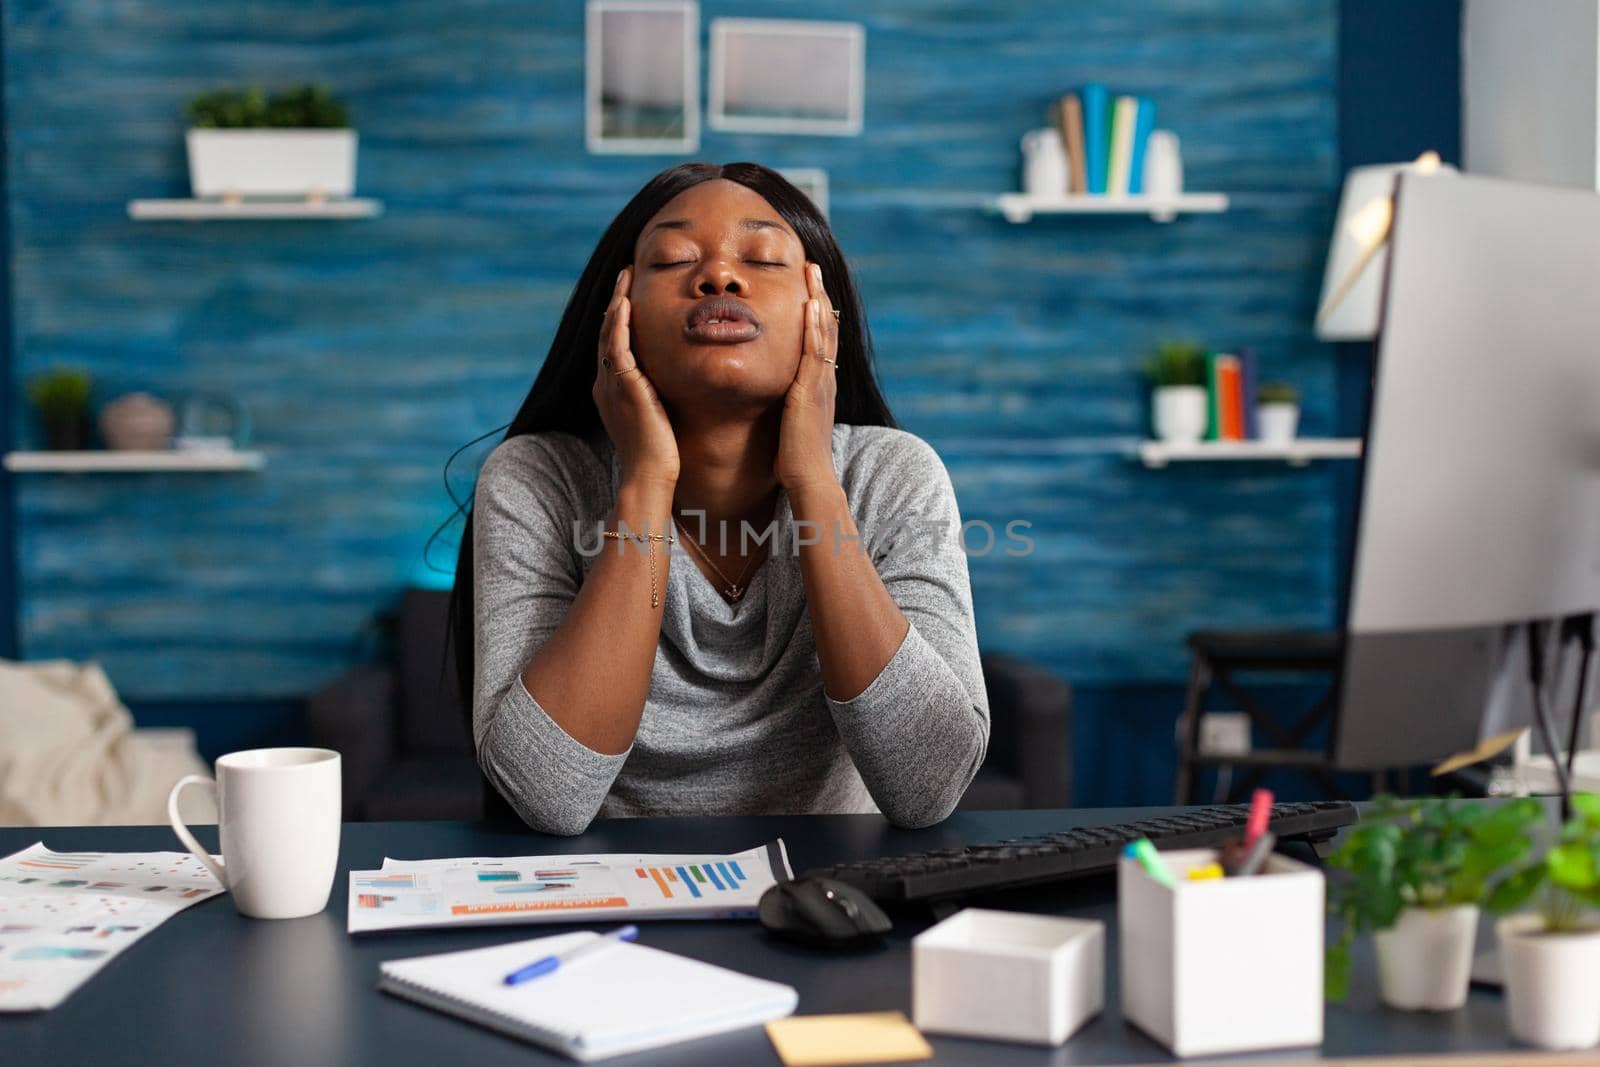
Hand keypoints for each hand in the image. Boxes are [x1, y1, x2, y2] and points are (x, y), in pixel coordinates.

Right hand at [595, 266, 678, 487]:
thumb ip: (659, 395)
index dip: (619, 318)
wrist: (651, 474)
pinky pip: (616, 347)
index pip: (613, 344)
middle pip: (606, 332)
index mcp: (612, 390)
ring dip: (616, 302)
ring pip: (608, 333)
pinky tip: (625, 303)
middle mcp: (606, 384)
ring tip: (625, 277)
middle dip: (615, 301)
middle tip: (624, 274)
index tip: (629, 294)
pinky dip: (618, 323)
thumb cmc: (661, 453)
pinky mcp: (622, 387)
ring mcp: (611, 384)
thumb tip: (675, 383)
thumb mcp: (658, 416)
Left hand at [774, 261, 839, 492]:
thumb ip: (786, 406)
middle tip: (813, 267)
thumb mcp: (790, 423)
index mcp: (819, 385)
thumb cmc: (795, 459)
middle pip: (826, 328)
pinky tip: (810, 304)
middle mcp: (825, 379)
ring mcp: (821, 383)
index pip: (820, 340)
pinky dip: (814, 325)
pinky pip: (815, 350)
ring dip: (819, 300)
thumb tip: (774, 400)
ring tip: (812, 272)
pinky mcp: (811, 390)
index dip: (817, 312)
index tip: (810, 288)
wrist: (808, 478)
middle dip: (820, 296)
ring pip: (823, 332)